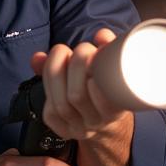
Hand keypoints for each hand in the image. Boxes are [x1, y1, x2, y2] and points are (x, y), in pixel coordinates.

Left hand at [30, 28, 131, 142]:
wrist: (106, 121)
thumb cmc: (111, 87)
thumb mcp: (116, 70)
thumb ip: (111, 49)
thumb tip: (102, 34)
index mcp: (117, 111)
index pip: (105, 98)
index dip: (95, 74)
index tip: (95, 53)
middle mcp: (98, 123)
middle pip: (76, 96)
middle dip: (73, 65)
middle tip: (79, 49)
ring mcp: (80, 129)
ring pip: (60, 104)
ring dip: (55, 73)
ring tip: (63, 55)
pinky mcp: (62, 131)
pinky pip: (50, 113)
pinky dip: (48, 88)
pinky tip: (54, 75)